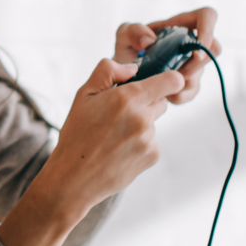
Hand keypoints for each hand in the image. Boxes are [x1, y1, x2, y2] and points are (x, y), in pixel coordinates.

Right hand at [42, 57, 185, 213]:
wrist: (74, 177)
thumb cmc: (76, 134)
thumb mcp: (83, 95)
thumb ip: (108, 71)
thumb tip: (133, 68)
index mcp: (127, 98)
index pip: (171, 81)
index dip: (170, 79)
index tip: (163, 82)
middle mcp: (142, 118)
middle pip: (161, 101)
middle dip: (146, 103)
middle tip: (120, 114)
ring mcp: (149, 139)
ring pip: (153, 123)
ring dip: (140, 125)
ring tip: (113, 137)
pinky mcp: (152, 156)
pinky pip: (152, 142)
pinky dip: (139, 144)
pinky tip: (119, 150)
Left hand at [114, 5, 221, 103]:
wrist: (123, 76)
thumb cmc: (128, 50)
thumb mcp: (124, 35)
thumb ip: (132, 30)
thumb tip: (150, 41)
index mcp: (180, 25)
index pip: (207, 16)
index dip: (208, 31)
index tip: (195, 52)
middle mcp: (191, 43)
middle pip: (213, 50)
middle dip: (195, 65)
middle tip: (175, 72)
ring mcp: (193, 64)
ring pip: (199, 74)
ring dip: (180, 82)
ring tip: (157, 82)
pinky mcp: (189, 84)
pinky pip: (191, 91)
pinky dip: (175, 95)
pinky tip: (161, 93)